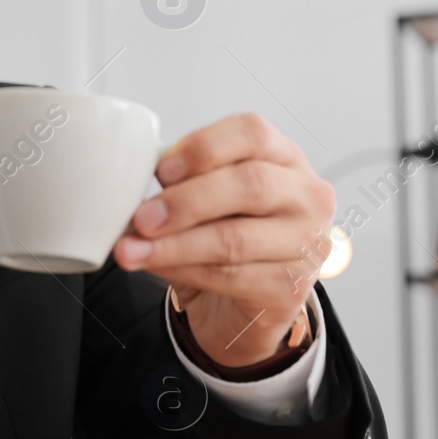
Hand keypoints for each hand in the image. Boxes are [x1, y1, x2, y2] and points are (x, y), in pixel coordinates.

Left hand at [113, 114, 335, 366]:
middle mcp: (307, 196)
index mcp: (285, 157)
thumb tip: (130, 184)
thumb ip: (183, 182)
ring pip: (235, 238)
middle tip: (142, 217)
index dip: (204, 147)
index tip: (161, 170)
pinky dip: (183, 270)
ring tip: (133, 248)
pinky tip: (156, 265)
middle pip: (250, 184)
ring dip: (174, 244)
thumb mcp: (208, 198)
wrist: (244, 305)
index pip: (253, 133)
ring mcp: (307, 245)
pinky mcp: (291, 290)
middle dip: (186, 201)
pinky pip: (229, 277)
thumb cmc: (227, 236)